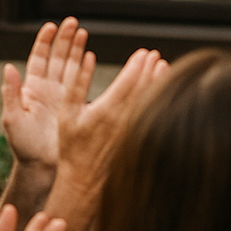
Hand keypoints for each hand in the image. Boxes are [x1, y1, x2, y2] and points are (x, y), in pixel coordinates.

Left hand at [0, 18, 94, 167]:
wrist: (43, 166)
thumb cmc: (23, 145)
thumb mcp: (12, 118)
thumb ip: (11, 93)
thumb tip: (8, 67)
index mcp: (32, 89)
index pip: (39, 59)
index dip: (45, 42)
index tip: (51, 26)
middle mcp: (49, 89)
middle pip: (58, 57)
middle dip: (65, 39)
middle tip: (73, 23)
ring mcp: (63, 96)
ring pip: (71, 66)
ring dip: (77, 49)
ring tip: (83, 32)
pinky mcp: (75, 104)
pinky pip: (81, 82)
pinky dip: (86, 68)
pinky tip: (91, 57)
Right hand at [53, 47, 166, 198]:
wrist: (83, 178)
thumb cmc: (73, 145)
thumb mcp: (67, 112)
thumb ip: (78, 83)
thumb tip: (88, 57)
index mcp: (106, 109)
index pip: (128, 80)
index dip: (138, 64)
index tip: (144, 52)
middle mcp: (123, 118)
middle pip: (143, 87)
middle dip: (151, 68)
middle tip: (155, 54)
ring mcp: (133, 129)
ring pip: (150, 100)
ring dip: (158, 81)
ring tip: (163, 65)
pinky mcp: (138, 137)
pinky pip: (150, 113)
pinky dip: (157, 99)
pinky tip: (161, 90)